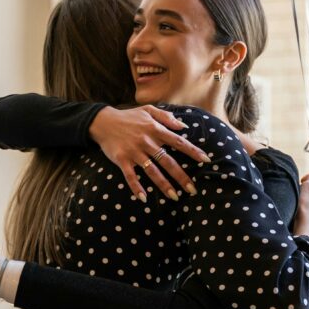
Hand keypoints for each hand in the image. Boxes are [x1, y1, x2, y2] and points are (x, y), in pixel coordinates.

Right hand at [88, 106, 210, 202]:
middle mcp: (147, 142)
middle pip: (168, 161)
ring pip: (152, 171)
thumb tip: (183, 126)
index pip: (178, 142)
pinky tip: (144, 198)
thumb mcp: (148, 110)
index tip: (206, 160)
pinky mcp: (122, 160)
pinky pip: (130, 176)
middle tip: (193, 190)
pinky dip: (136, 187)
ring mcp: (134, 152)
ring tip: (175, 197)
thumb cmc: (128, 117)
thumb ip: (166, 116)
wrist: (103, 121)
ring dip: (163, 185)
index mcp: (155, 129)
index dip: (193, 151)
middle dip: (181, 176)